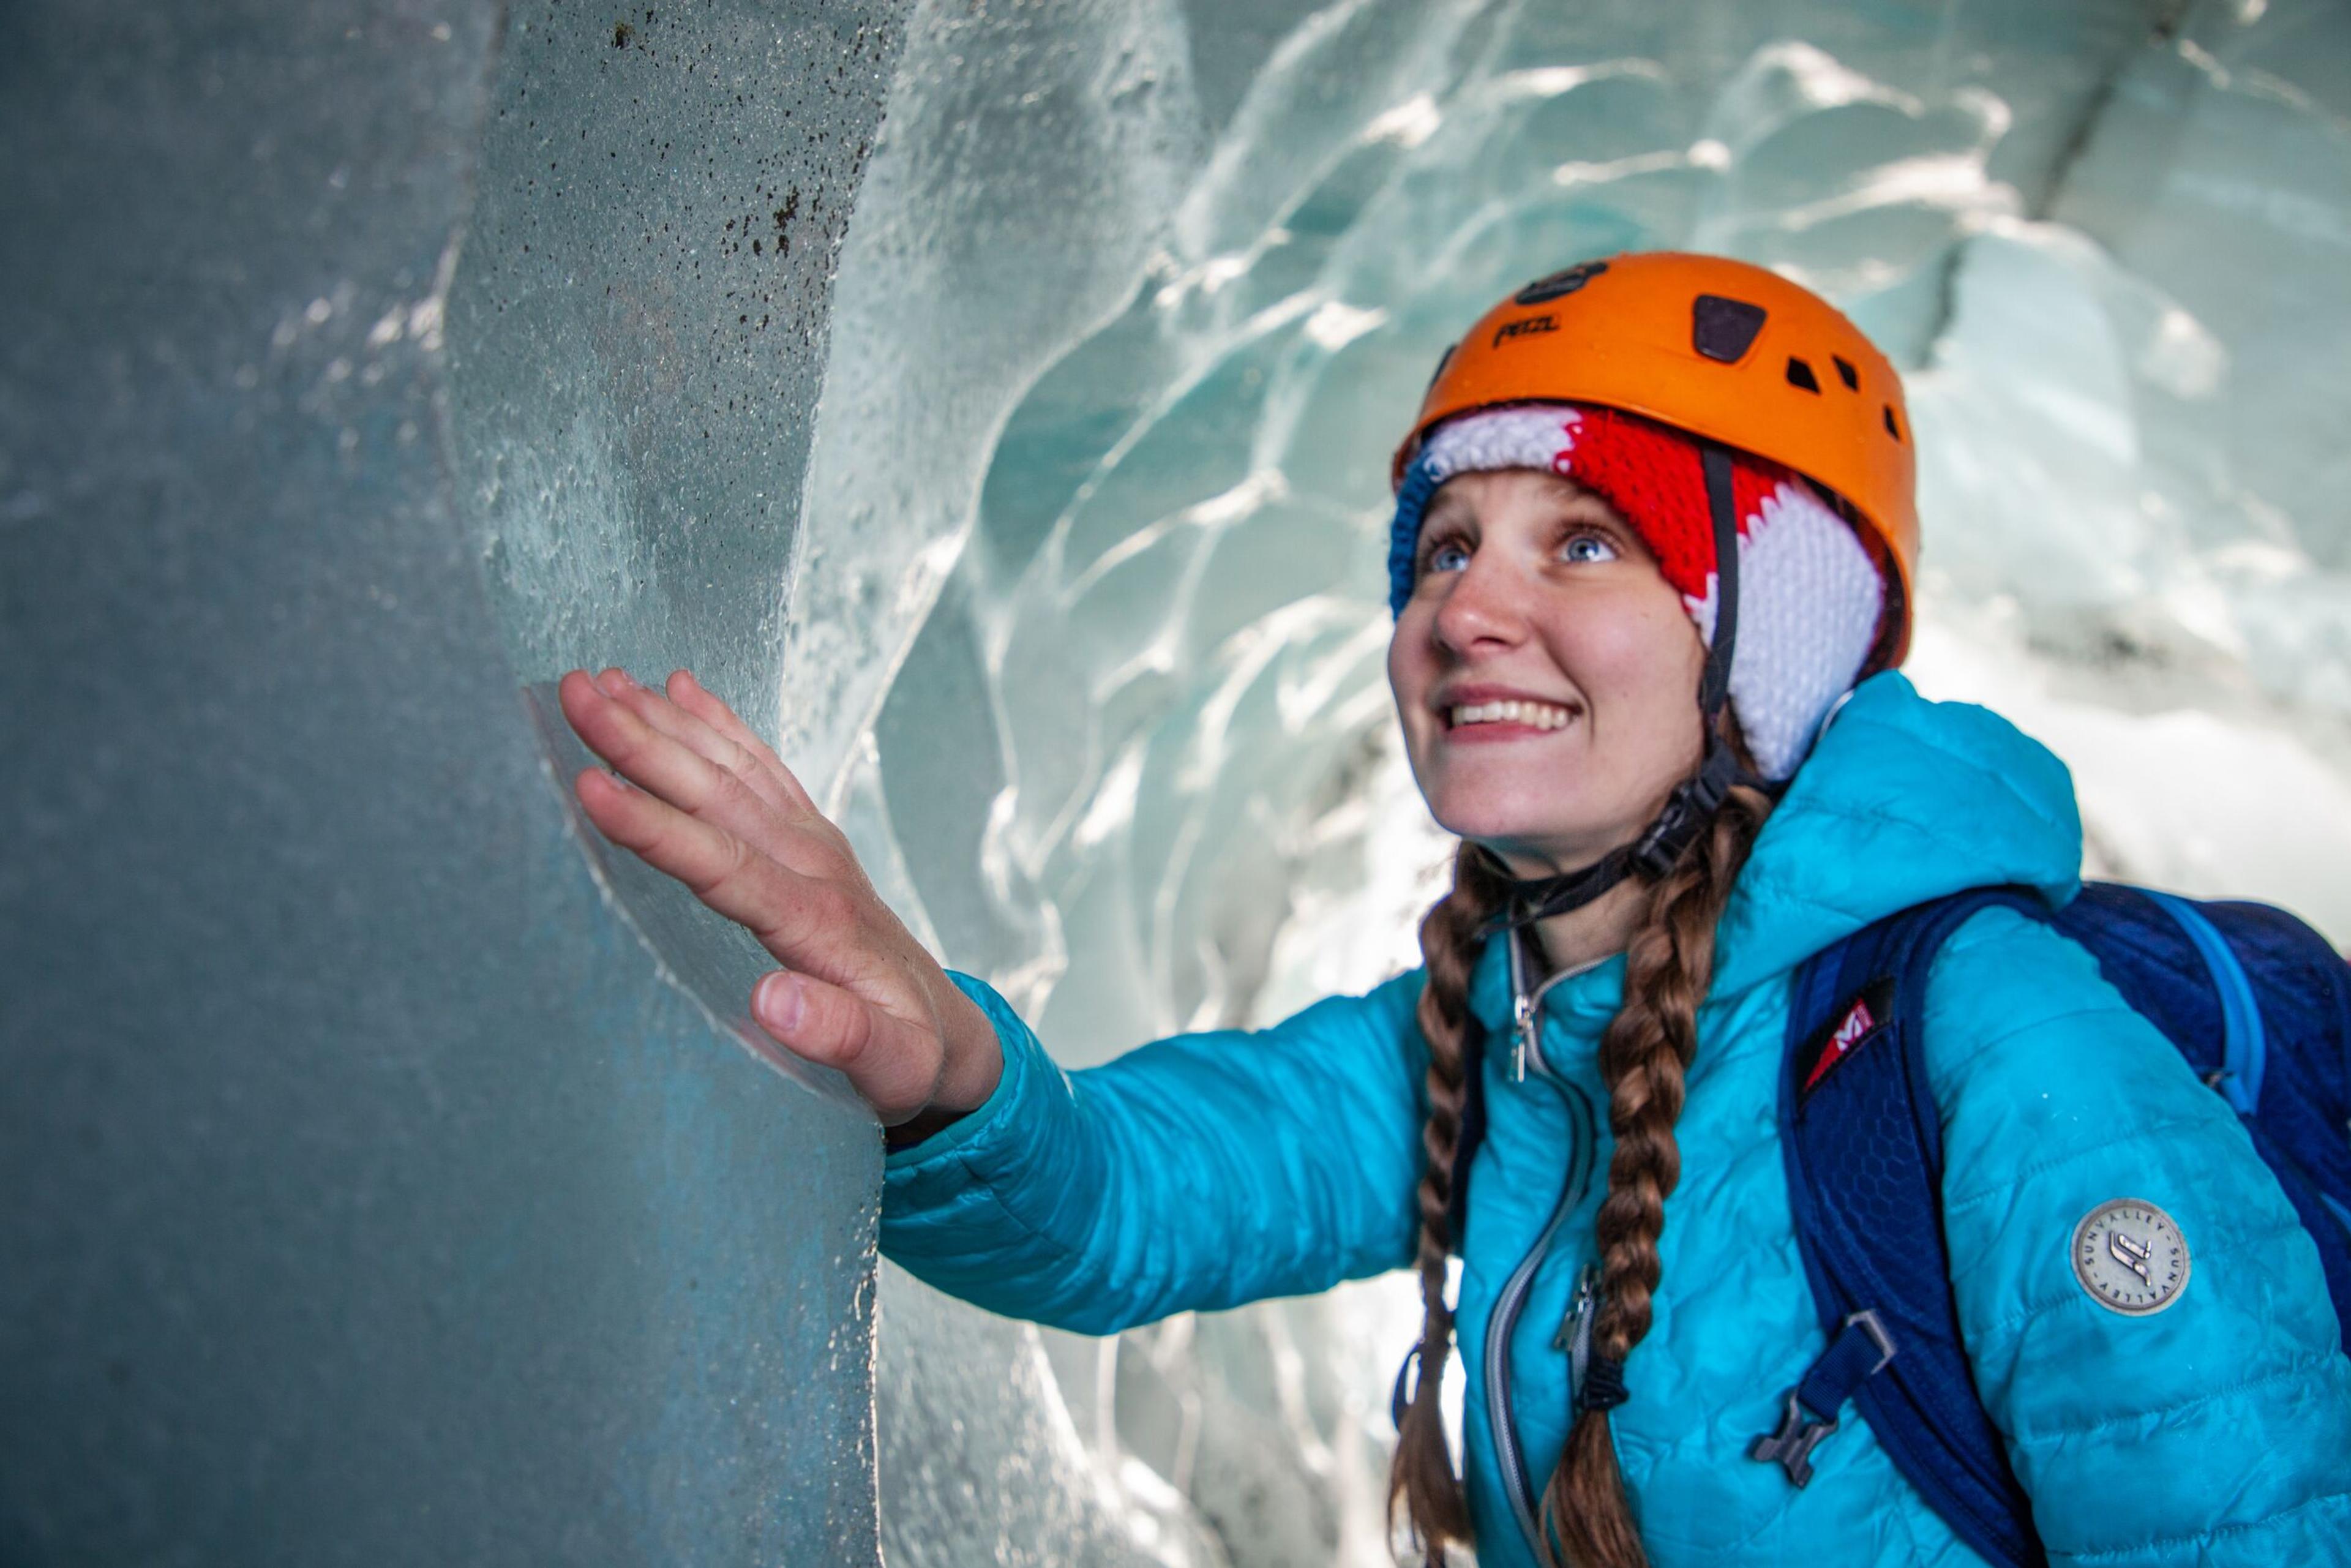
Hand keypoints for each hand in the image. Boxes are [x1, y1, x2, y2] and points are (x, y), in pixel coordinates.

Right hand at [557, 667, 1002, 1125]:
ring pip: (731, 769)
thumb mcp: (890, 1066)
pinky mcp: (812, 837)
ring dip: (665, 721)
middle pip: (716, 795)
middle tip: (573, 691)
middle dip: (641, 742)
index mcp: (818, 923)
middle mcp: (815, 867)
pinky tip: (679, 688)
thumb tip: (771, 1001)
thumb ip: (838, 1035)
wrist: (950, 1030)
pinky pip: (760, 767)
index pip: (722, 866)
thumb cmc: (909, 1055)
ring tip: (600, 679)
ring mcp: (815, 844)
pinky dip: (719, 723)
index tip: (591, 786)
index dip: (654, 827)